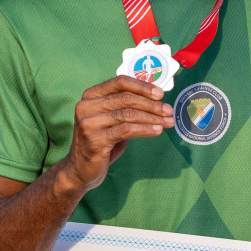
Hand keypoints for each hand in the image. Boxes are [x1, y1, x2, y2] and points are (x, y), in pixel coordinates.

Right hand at [56, 76, 173, 193]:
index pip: (120, 82)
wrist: (81, 168)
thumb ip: (127, 106)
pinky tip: (157, 131)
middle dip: (152, 104)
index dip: (142, 86)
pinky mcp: (94, 140)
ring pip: (127, 114)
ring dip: (152, 118)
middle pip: (126, 98)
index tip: (161, 94)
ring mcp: (88, 123)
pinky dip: (144, 129)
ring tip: (168, 122)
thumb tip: (158, 99)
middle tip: (169, 111)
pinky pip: (125, 130)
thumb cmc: (102, 140)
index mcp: (91, 95)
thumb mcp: (113, 119)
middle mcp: (86, 106)